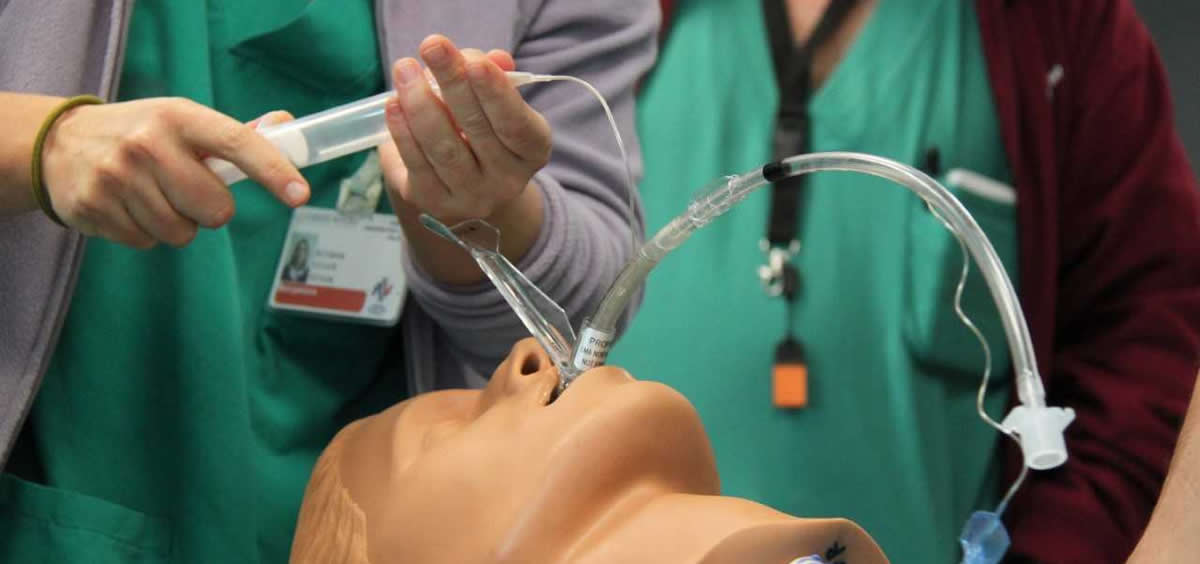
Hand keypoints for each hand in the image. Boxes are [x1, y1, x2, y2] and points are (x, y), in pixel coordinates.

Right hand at [41, 98, 309, 247]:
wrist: (57, 144)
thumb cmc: (141, 134)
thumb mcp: (181, 120)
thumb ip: (236, 133)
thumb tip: (285, 124)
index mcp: (178, 117)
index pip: (236, 144)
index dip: (272, 170)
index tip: (300, 194)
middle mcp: (147, 143)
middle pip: (215, 209)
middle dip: (210, 209)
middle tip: (186, 190)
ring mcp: (116, 176)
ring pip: (182, 232)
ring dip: (176, 222)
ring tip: (151, 195)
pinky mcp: (93, 207)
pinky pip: (147, 242)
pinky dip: (145, 232)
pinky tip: (127, 206)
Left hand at [379, 34, 550, 223]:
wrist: (464, 188)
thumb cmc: (482, 131)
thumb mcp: (495, 103)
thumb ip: (492, 76)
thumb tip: (492, 58)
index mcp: (531, 151)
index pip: (516, 124)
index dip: (497, 93)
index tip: (474, 62)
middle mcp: (506, 180)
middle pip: (477, 129)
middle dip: (452, 83)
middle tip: (432, 46)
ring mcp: (469, 196)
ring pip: (442, 147)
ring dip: (420, 102)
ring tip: (405, 69)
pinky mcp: (432, 201)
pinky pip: (416, 162)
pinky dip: (402, 130)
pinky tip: (394, 102)